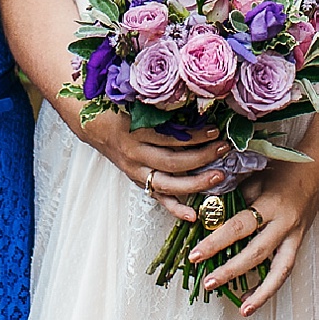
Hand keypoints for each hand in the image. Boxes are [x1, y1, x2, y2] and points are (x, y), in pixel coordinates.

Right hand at [77, 109, 229, 224]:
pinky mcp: (137, 183)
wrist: (94, 126)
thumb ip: (162, 109)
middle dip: (202, 157)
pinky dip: (175, 208)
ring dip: (196, 182)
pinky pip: (158, 199)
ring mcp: (136, 172)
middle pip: (172, 162)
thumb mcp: (137, 104)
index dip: (194, 135)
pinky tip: (193, 215)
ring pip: (168, 184)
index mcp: (135, 132)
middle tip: (223, 149)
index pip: (170, 137)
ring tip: (218, 176)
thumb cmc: (118, 110)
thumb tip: (197, 107)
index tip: (215, 129)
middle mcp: (135, 154)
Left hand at [187, 172, 315, 316]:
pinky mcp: (298, 244)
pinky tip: (252, 299)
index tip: (196, 254)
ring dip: (260, 293)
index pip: (240, 226)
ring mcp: (295, 236)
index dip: (216, 242)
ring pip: (279, 271)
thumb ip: (234, 199)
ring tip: (242, 309)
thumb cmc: (281, 171)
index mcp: (271, 203)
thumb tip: (207, 218)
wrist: (316, 170)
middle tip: (209, 282)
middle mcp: (285, 223)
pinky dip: (269, 287)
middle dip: (231, 271)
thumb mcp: (254, 179)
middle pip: (257, 253)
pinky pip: (284, 270)